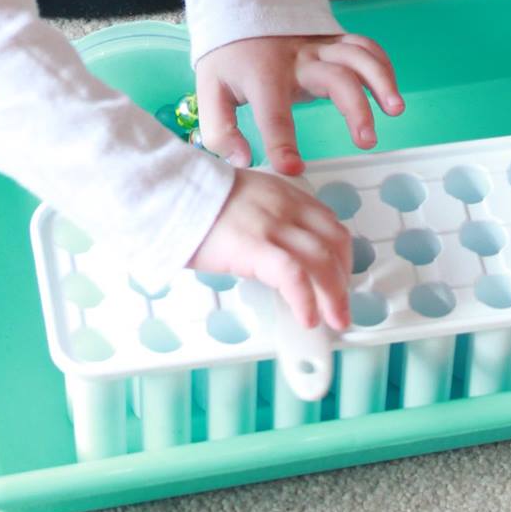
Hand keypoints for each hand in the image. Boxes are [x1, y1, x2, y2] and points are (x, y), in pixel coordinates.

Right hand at [188, 168, 352, 328]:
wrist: (166, 192)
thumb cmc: (193, 202)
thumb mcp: (242, 201)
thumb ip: (264, 220)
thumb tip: (273, 256)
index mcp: (283, 194)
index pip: (329, 225)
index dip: (342, 256)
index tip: (340, 277)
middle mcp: (285, 206)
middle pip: (334, 243)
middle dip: (344, 279)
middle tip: (341, 306)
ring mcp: (271, 225)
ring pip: (322, 260)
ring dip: (334, 296)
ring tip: (333, 319)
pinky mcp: (254, 245)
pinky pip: (294, 275)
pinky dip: (306, 299)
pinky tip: (306, 317)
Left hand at [194, 32, 401, 177]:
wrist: (239, 6)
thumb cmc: (229, 56)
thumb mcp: (209, 89)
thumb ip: (219, 130)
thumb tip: (243, 160)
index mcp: (263, 75)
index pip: (273, 114)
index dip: (282, 144)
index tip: (294, 170)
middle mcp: (297, 59)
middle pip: (335, 77)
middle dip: (356, 109)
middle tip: (366, 141)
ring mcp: (319, 46)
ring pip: (358, 56)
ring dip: (381, 81)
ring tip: (395, 110)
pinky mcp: (333, 40)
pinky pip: (365, 46)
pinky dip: (383, 66)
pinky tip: (390, 93)